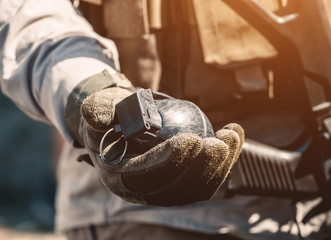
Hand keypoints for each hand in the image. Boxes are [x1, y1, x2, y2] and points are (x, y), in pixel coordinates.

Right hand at [78, 87, 243, 205]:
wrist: (123, 126)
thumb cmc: (114, 114)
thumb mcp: (101, 107)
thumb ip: (98, 110)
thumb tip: (99, 119)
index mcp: (117, 175)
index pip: (142, 177)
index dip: (168, 162)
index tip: (192, 140)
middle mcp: (140, 190)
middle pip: (175, 188)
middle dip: (202, 167)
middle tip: (220, 142)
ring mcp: (163, 190)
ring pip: (196, 188)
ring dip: (219, 165)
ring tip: (231, 136)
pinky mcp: (180, 183)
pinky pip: (205, 179)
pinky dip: (223, 162)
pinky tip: (232, 138)